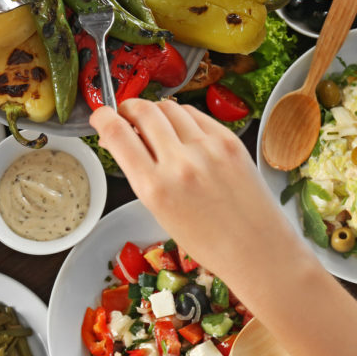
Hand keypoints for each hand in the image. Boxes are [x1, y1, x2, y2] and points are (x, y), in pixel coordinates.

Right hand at [90, 98, 288, 271]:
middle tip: (127, 114)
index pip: (117, 135)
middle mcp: (179, 163)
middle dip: (128, 108)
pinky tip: (182, 128)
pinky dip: (182, 116)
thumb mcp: (161, 212)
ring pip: (169, 107)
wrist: (257, 248)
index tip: (99, 115)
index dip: (102, 117)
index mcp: (155, 188)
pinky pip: (196, 114)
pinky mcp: (229, 140)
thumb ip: (143, 174)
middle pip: (143, 111)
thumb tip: (125, 140)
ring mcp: (207, 148)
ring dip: (155, 110)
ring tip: (155, 122)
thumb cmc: (207, 241)